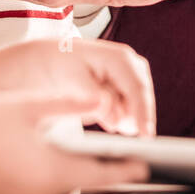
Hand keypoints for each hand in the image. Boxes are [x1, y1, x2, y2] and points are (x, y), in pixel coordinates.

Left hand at [0, 38, 156, 136]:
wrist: (49, 59)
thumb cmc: (60, 67)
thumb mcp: (72, 83)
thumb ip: (95, 100)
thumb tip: (115, 117)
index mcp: (118, 57)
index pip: (137, 89)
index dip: (143, 114)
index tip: (145, 136)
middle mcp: (129, 61)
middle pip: (141, 96)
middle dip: (135, 117)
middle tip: (124, 135)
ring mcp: (129, 71)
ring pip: (136, 101)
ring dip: (125, 115)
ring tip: (104, 119)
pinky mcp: (125, 82)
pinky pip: (128, 103)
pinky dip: (119, 113)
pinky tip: (105, 116)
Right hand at [0, 93, 148, 193]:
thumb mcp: (31, 106)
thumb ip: (70, 103)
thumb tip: (101, 97)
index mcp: (51, 169)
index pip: (100, 175)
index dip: (124, 169)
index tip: (143, 165)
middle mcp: (42, 193)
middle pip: (84, 186)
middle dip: (101, 171)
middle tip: (119, 156)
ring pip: (65, 191)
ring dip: (77, 175)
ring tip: (92, 158)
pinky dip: (56, 180)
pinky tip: (56, 162)